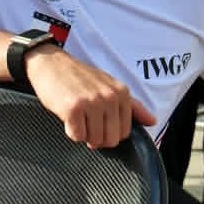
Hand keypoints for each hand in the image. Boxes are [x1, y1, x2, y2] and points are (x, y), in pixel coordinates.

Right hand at [25, 47, 154, 149]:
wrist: (50, 64)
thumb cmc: (79, 77)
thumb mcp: (109, 86)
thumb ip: (132, 106)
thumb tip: (152, 122)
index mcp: (121, 92)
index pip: (125, 132)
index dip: (109, 133)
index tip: (99, 123)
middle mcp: (109, 97)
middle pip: (110, 140)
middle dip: (97, 138)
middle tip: (86, 123)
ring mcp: (91, 102)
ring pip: (93, 140)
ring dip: (83, 134)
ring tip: (77, 117)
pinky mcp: (73, 108)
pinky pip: (76, 136)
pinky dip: (70, 131)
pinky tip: (67, 117)